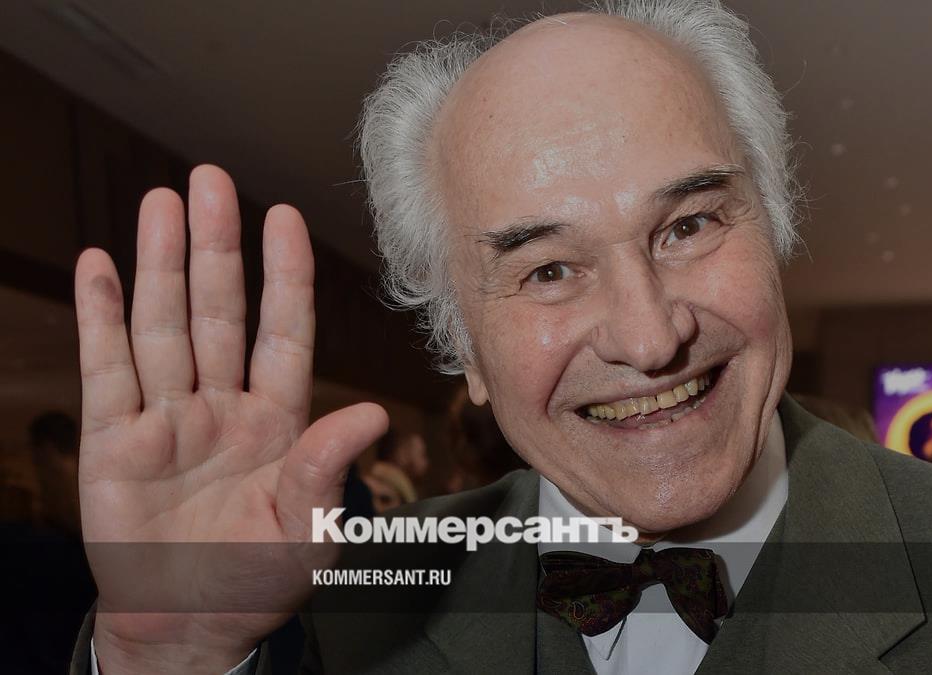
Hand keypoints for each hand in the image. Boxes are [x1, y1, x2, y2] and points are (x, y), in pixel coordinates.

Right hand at [74, 166, 387, 672]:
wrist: (191, 627)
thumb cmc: (258, 581)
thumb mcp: (309, 533)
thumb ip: (329, 469)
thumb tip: (373, 413)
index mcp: (278, 421)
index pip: (283, 332)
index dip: (285, 276)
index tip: (285, 217)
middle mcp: (222, 407)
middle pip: (219, 312)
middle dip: (217, 247)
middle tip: (211, 179)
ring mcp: (166, 420)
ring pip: (164, 326)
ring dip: (160, 264)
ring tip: (160, 202)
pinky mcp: (113, 443)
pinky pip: (108, 370)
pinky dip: (99, 318)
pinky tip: (98, 266)